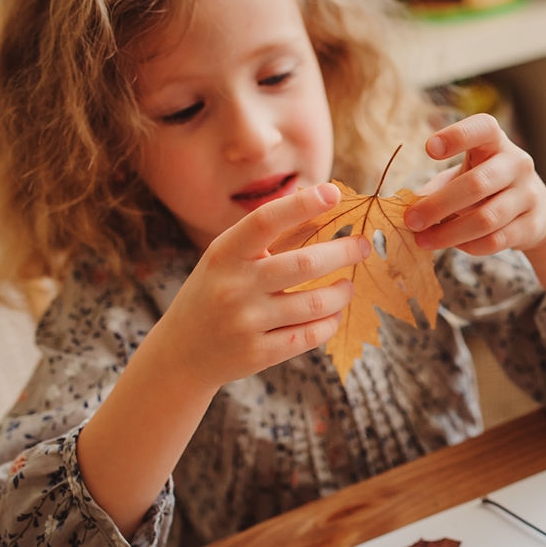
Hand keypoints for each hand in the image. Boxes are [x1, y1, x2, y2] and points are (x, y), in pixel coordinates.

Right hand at [154, 183, 370, 388]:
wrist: (181, 352)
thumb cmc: (216, 292)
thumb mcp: (227, 260)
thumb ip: (265, 237)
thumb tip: (320, 203)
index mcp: (224, 254)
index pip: (265, 220)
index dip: (301, 204)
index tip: (333, 193)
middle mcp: (234, 286)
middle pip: (304, 264)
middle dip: (343, 252)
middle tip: (363, 246)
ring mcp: (246, 322)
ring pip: (315, 303)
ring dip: (341, 292)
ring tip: (347, 285)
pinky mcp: (258, 353)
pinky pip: (310, 336)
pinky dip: (329, 322)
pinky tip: (333, 314)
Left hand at [404, 113, 545, 254]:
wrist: (537, 210)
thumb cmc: (489, 186)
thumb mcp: (464, 175)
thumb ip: (438, 187)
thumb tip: (407, 205)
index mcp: (496, 142)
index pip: (482, 128)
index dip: (457, 135)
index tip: (429, 149)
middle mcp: (517, 164)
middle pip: (477, 184)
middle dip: (438, 205)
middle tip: (411, 220)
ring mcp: (528, 195)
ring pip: (486, 219)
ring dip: (449, 233)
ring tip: (422, 240)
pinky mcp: (532, 225)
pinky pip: (496, 241)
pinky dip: (468, 246)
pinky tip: (452, 245)